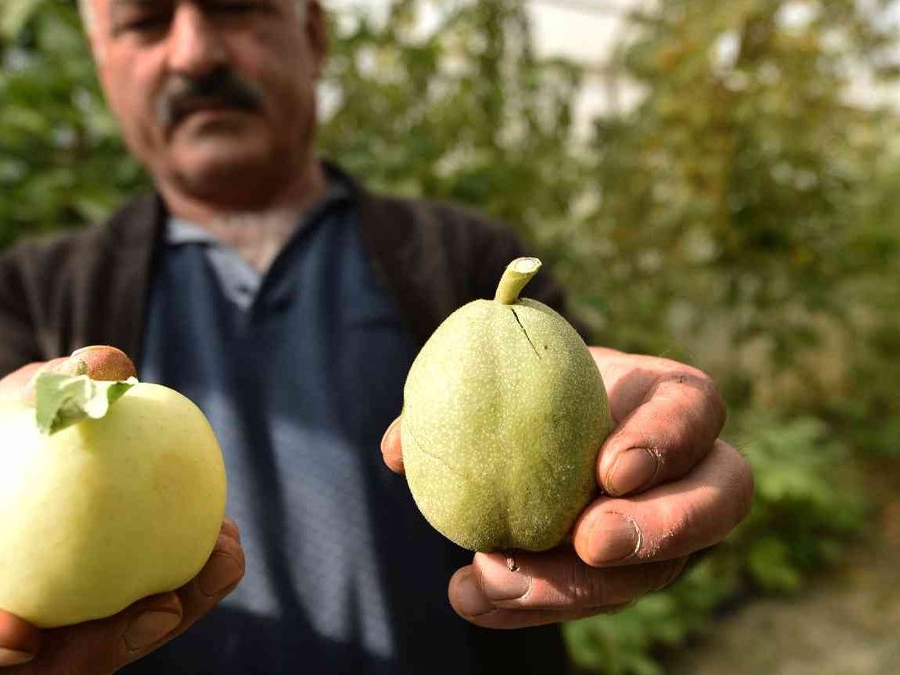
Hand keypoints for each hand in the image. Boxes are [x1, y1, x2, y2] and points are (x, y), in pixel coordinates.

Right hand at [0, 347, 244, 673]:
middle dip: (97, 653)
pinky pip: (128, 620)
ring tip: (219, 565)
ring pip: (90, 656)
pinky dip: (182, 589)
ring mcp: (22, 645)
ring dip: (162, 621)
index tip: (21, 635)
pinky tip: (225, 546)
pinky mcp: (79, 633)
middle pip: (26, 671)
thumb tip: (106, 363)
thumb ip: (32, 395)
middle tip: (157, 608)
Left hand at [380, 347, 752, 627]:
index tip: (611, 469)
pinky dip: (523, 605)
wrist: (534, 420)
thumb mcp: (502, 367)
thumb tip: (397, 450)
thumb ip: (456, 394)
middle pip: (712, 505)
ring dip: (572, 586)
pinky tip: (471, 599)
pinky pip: (586, 598)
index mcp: (673, 401)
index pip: (696, 412)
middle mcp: (690, 472)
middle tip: (588, 542)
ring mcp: (667, 530)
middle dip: (655, 531)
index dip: (664, 442)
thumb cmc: (527, 380)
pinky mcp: (624, 574)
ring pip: (654, 572)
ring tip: (495, 582)